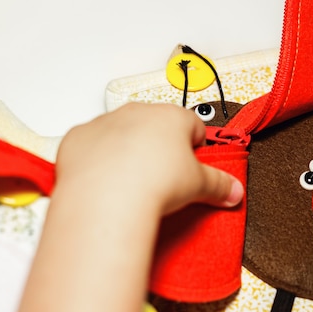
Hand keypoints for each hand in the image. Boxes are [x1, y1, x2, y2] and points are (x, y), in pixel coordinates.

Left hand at [56, 102, 243, 214]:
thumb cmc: (154, 184)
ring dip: (127, 151)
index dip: (195, 149)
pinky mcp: (78, 138)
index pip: (193, 126)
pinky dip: (97, 160)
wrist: (108, 199)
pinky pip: (91, 146)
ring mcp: (105, 122)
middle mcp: (137, 112)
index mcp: (172, 116)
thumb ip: (220, 185)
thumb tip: (235, 192)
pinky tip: (105, 181)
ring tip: (133, 183)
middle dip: (161, 147)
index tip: (192, 167)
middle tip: (164, 177)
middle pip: (155, 126)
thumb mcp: (200, 186)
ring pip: (121, 133)